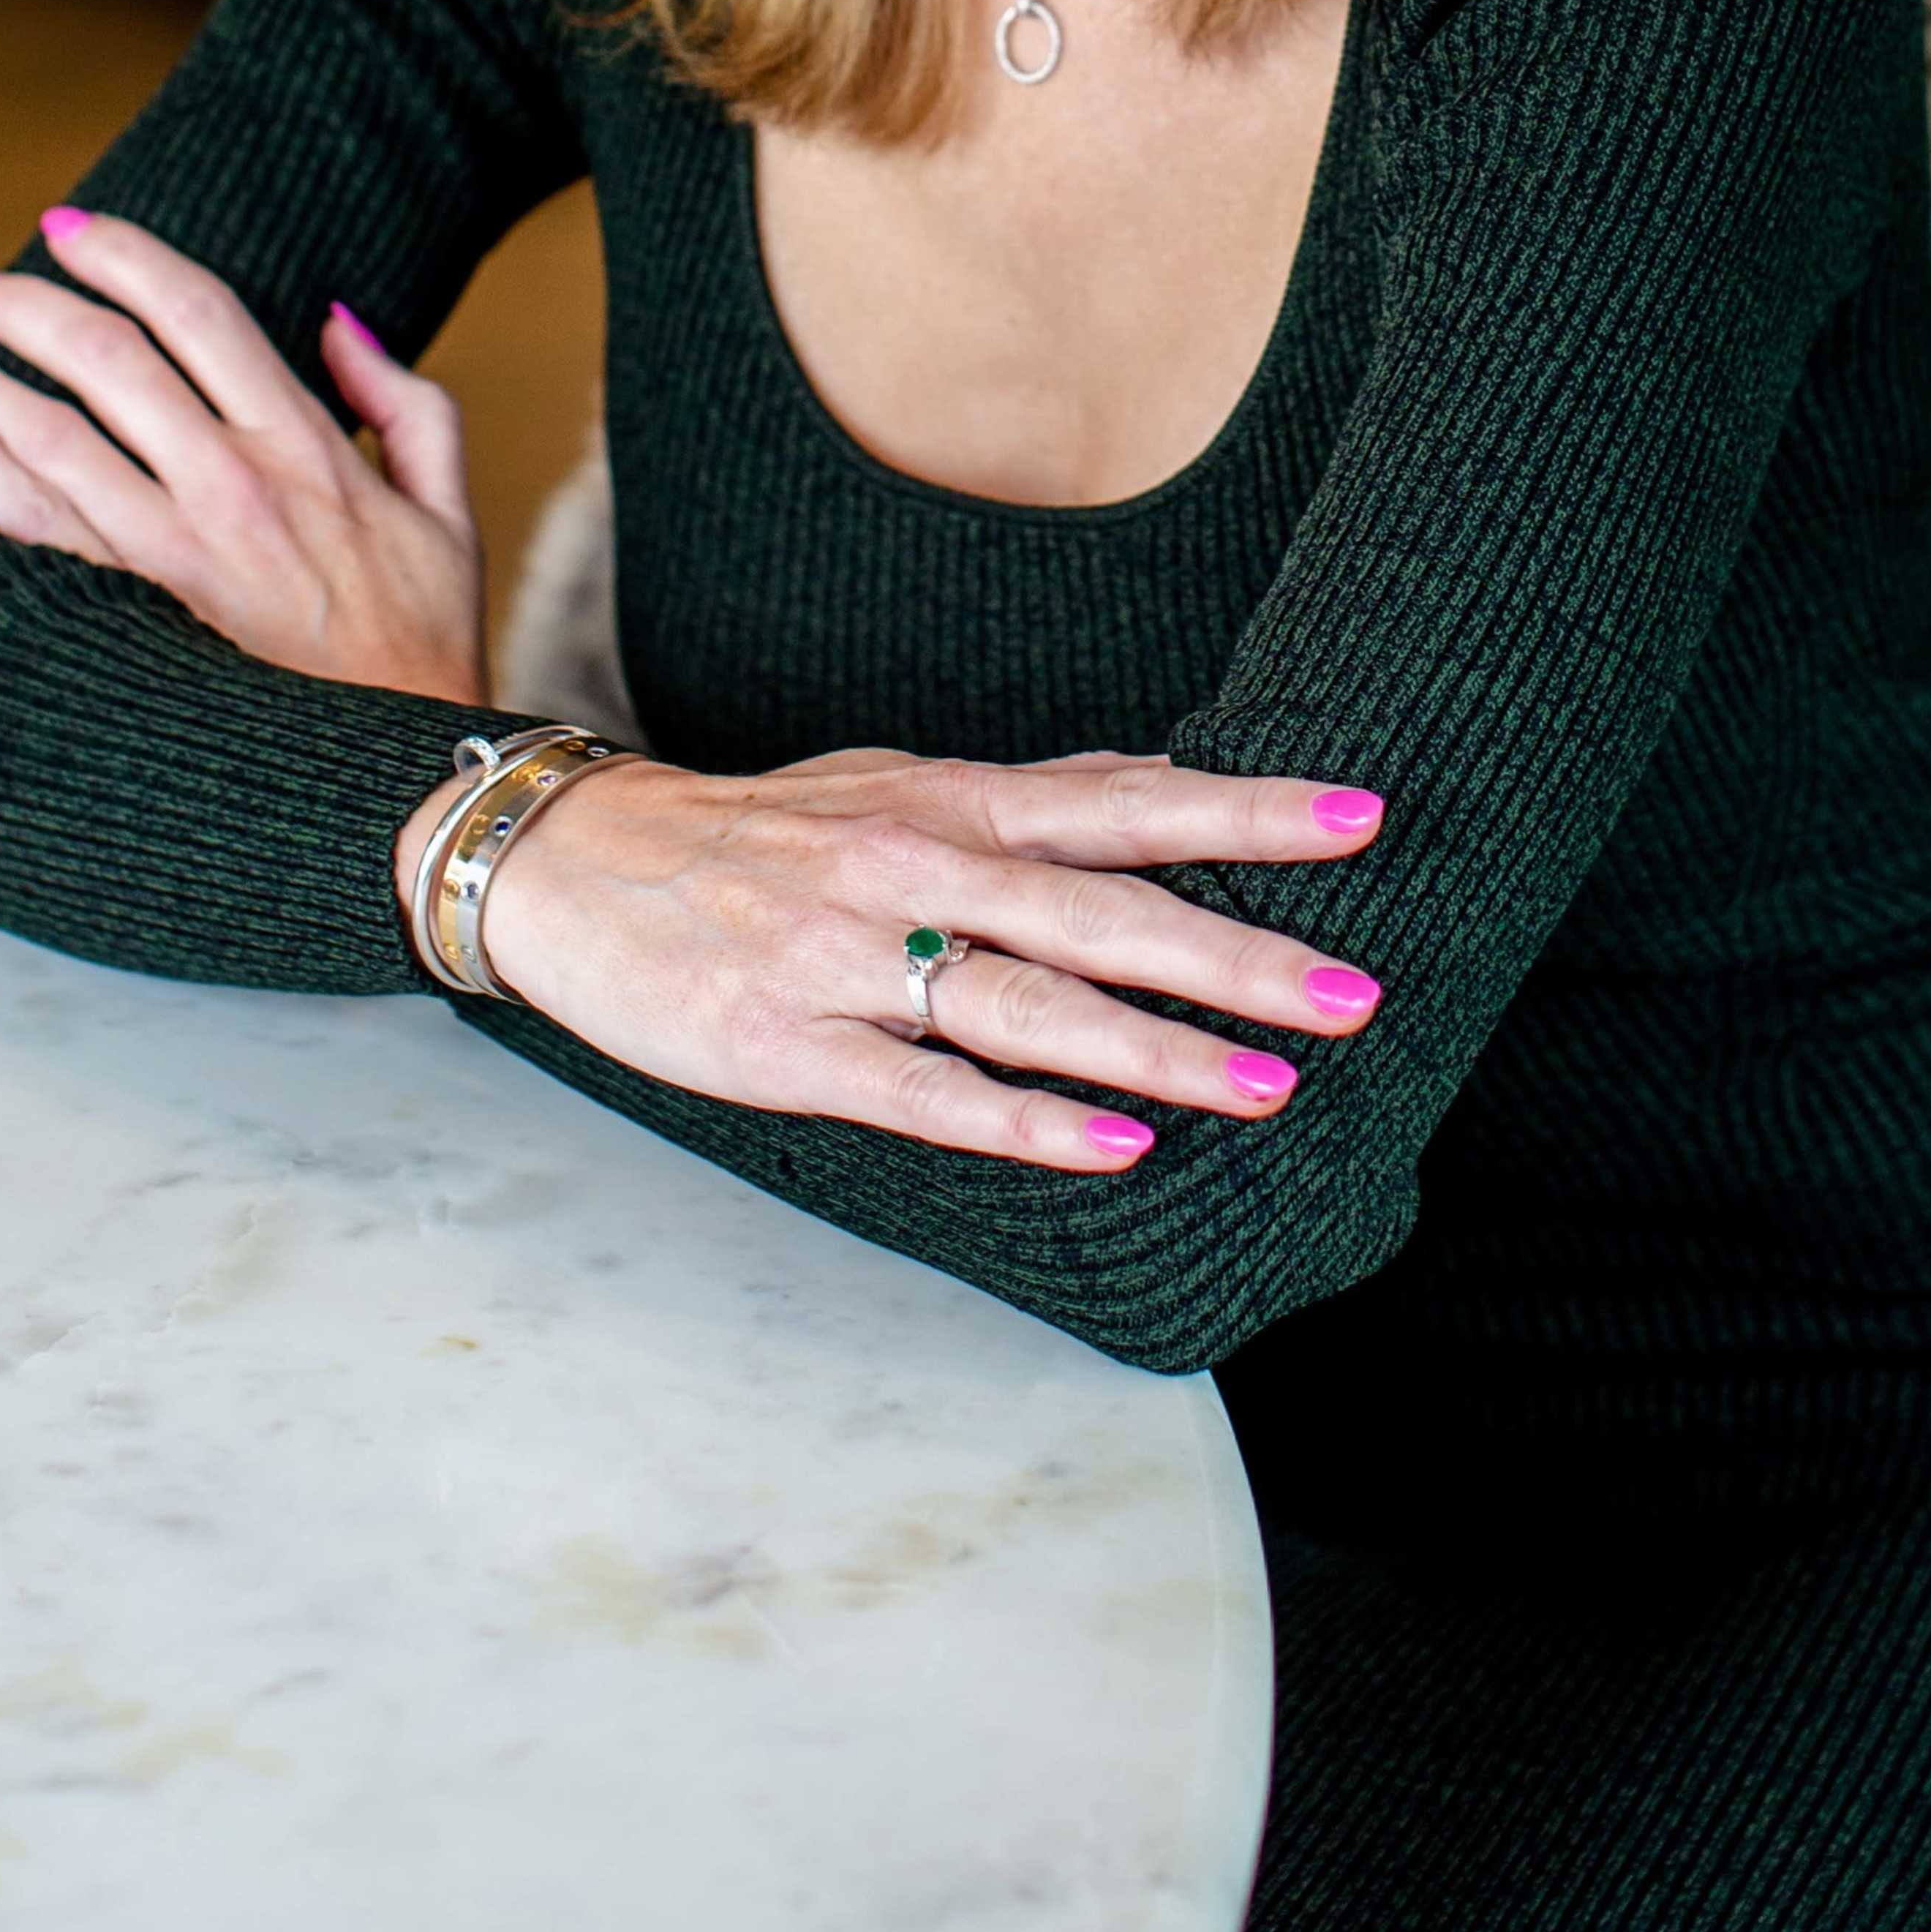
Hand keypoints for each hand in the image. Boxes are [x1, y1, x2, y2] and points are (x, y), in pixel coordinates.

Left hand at [0, 206, 484, 709]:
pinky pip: (36, 527)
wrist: (396, 775)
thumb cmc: (423, 644)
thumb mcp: (448, 511)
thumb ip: (407, 401)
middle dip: (29, 306)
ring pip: (54, 436)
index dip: (126, 255)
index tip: (70, 227)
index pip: (200, 313)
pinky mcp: (136, 616)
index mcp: (310, 445)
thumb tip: (339, 319)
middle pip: (109, 357)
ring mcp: (178, 552)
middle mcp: (234, 485)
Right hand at [406, 741, 1389, 1175]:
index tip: (1360, 819)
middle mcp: (914, 869)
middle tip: (1353, 992)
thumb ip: (1030, 795)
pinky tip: (1111, 1150)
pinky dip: (1022, 1124)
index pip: (1126, 803)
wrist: (570, 864)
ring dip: (1155, 1051)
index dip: (1246, 813)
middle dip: (1234, 956)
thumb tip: (1158, 781)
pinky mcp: (789, 1048)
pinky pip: (923, 1093)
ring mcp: (850, 960)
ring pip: (1026, 1006)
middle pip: (1099, 912)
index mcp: (951, 804)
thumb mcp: (894, 781)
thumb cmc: (755, 832)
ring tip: (1268, 1087)